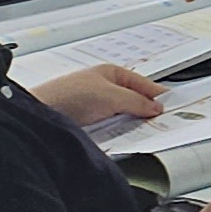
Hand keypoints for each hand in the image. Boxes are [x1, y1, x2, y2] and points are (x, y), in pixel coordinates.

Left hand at [30, 64, 162, 127]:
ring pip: (120, 116)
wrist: (38, 115)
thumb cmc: (67, 95)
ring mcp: (93, 105)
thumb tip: (154, 107)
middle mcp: (103, 87)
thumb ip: (137, 101)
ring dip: (128, 124)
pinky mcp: (85, 122)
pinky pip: (108, 128)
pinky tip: (119, 138)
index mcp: (111, 73)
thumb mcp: (111, 95)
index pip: (144, 84)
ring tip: (139, 131)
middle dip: (144, 112)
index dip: (158, 95)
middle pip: (133, 101)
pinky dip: (115, 133)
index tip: (172, 108)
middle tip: (159, 123)